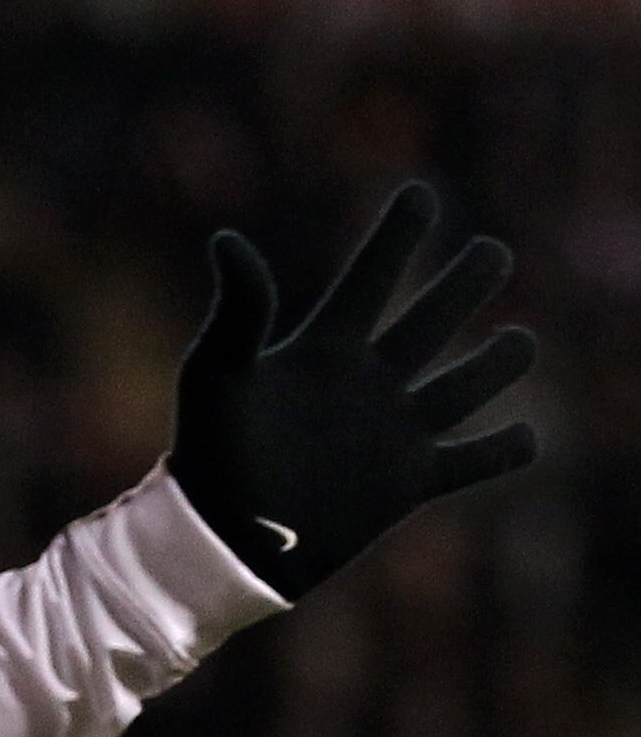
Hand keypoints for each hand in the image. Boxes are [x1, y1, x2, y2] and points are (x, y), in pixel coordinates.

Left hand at [167, 182, 537, 597]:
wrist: (222, 542)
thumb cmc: (209, 456)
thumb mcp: (216, 374)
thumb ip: (238, 309)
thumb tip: (228, 240)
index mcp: (324, 350)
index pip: (371, 279)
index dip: (397, 237)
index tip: (419, 194)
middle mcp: (364, 384)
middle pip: (428, 323)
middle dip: (463, 288)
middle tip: (493, 254)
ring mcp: (390, 434)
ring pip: (460, 387)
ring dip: (496, 364)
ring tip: (523, 342)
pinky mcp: (405, 484)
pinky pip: (468, 461)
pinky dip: (502, 450)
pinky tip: (528, 438)